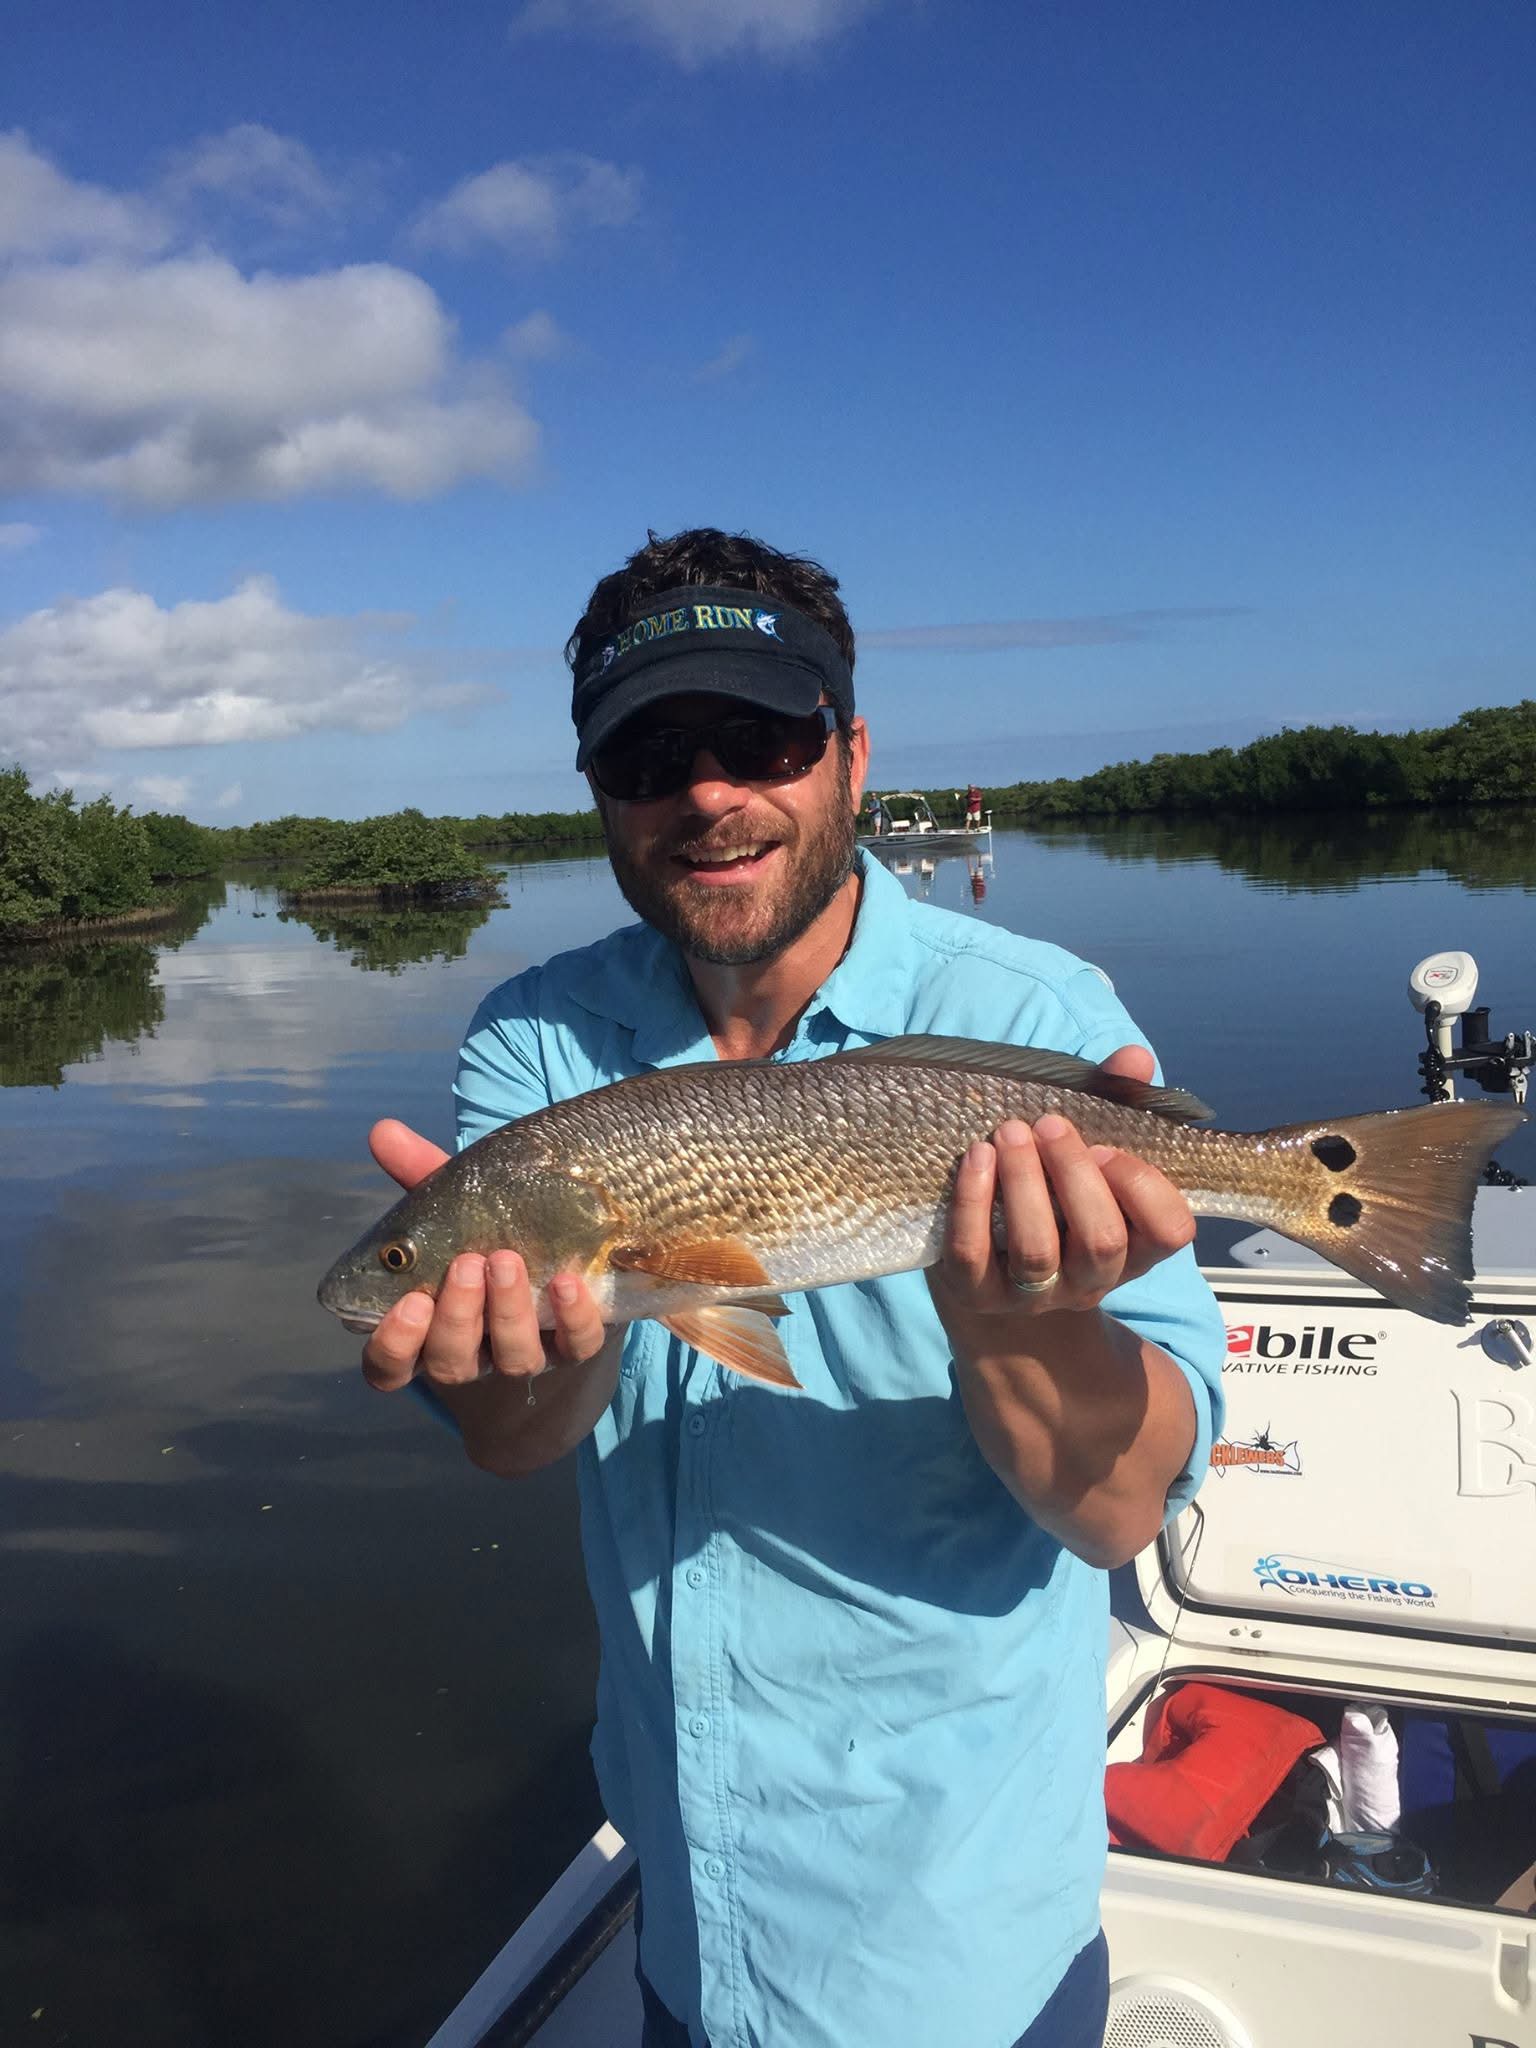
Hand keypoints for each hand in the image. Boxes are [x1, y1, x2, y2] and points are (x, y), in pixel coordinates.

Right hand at [359, 1118, 610, 1394]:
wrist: (570, 1260)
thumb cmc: (490, 1232)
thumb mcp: (457, 1206)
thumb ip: (419, 1173)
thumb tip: (382, 1130)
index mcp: (427, 1329)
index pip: (389, 1364)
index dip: (393, 1346)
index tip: (409, 1303)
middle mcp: (472, 1352)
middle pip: (450, 1362)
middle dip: (456, 1317)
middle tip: (467, 1264)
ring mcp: (526, 1353)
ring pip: (512, 1359)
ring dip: (508, 1312)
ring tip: (508, 1260)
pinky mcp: (577, 1345)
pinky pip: (577, 1346)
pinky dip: (572, 1317)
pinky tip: (567, 1282)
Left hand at [927, 1045, 1196, 1324]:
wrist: (992, 1263)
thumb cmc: (1056, 1193)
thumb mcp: (1091, 1152)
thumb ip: (1118, 1103)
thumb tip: (1135, 1059)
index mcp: (1133, 1247)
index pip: (1169, 1231)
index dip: (1142, 1186)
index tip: (1105, 1146)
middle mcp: (1090, 1280)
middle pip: (1101, 1241)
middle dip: (1074, 1174)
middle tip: (1049, 1123)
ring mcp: (1034, 1295)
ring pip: (1036, 1250)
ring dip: (1023, 1183)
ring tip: (1008, 1131)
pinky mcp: (977, 1293)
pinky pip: (972, 1256)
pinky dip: (972, 1202)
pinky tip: (975, 1157)